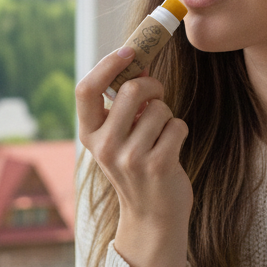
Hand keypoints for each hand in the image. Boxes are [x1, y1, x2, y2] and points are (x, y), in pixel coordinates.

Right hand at [76, 48, 191, 266]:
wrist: (153, 216)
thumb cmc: (138, 165)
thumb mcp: (120, 136)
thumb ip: (123, 104)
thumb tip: (140, 62)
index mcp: (89, 134)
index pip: (86, 89)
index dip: (107, 64)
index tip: (128, 51)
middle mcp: (105, 146)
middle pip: (131, 90)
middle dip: (152, 87)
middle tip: (157, 97)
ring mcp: (130, 158)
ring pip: (160, 108)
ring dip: (168, 115)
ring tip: (161, 135)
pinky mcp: (158, 165)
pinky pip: (177, 125)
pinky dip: (180, 131)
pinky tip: (172, 149)